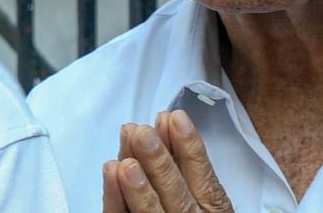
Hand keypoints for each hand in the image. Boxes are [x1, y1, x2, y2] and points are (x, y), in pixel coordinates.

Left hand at [102, 110, 232, 212]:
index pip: (204, 178)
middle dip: (159, 163)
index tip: (176, 120)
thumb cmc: (184, 203)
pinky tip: (113, 173)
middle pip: (176, 195)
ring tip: (128, 162)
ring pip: (151, 211)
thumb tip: (166, 121)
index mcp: (209, 206)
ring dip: (139, 187)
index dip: (189, 147)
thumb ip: (182, 157)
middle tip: (145, 135)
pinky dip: (116, 197)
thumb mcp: (197, 184)